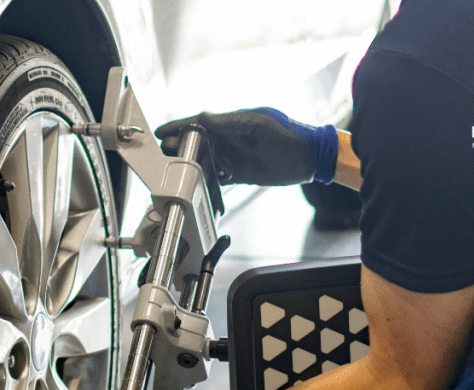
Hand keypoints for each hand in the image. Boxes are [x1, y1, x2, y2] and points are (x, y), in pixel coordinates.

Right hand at [155, 108, 338, 185]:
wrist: (311, 158)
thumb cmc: (290, 136)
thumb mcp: (258, 125)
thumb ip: (230, 123)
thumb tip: (203, 117)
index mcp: (233, 122)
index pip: (199, 122)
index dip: (179, 127)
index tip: (163, 133)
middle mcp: (230, 139)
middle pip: (198, 144)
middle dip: (181, 150)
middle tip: (167, 157)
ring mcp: (234, 157)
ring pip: (205, 162)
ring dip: (193, 169)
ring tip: (180, 176)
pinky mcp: (240, 174)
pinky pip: (218, 179)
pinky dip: (208, 184)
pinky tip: (199, 189)